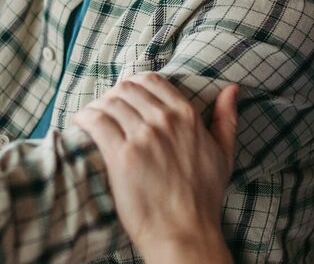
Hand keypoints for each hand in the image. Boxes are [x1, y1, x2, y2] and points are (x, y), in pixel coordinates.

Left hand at [74, 74, 239, 262]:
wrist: (185, 233)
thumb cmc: (204, 198)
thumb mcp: (224, 154)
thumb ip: (226, 119)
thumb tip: (231, 89)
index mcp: (187, 116)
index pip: (151, 80)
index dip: (133, 85)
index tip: (124, 97)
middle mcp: (164, 120)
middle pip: (126, 89)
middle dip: (113, 95)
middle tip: (106, 110)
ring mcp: (143, 136)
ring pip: (109, 102)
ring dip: (97, 106)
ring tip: (91, 118)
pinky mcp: (121, 155)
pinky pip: (96, 122)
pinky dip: (85, 118)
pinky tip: (81, 124)